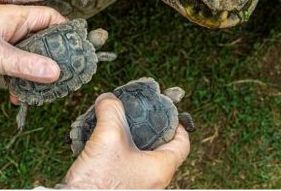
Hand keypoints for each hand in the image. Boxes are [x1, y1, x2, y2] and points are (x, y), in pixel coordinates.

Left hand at [0, 5, 63, 101]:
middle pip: (44, 37)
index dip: (65, 30)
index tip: (76, 49)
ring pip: (32, 54)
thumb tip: (56, 72)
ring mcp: (4, 41)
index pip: (50, 17)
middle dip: (54, 56)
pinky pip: (18, 65)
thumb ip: (26, 64)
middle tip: (66, 73)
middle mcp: (11, 26)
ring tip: (43, 90)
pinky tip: (19, 96)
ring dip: (37, 72)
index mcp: (13, 16)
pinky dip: (22, 79)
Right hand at [63, 93, 189, 188]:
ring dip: (129, 142)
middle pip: (161, 149)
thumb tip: (108, 99)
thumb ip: (111, 112)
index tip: (167, 113)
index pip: (183, 143)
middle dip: (149, 130)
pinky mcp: (122, 189)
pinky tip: (101, 147)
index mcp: (162, 168)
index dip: (177, 124)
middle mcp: (155, 180)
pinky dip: (118, 155)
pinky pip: (126, 169)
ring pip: (141, 159)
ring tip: (114, 129)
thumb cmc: (98, 181)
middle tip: (137, 117)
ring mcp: (139, 187)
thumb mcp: (107, 137)